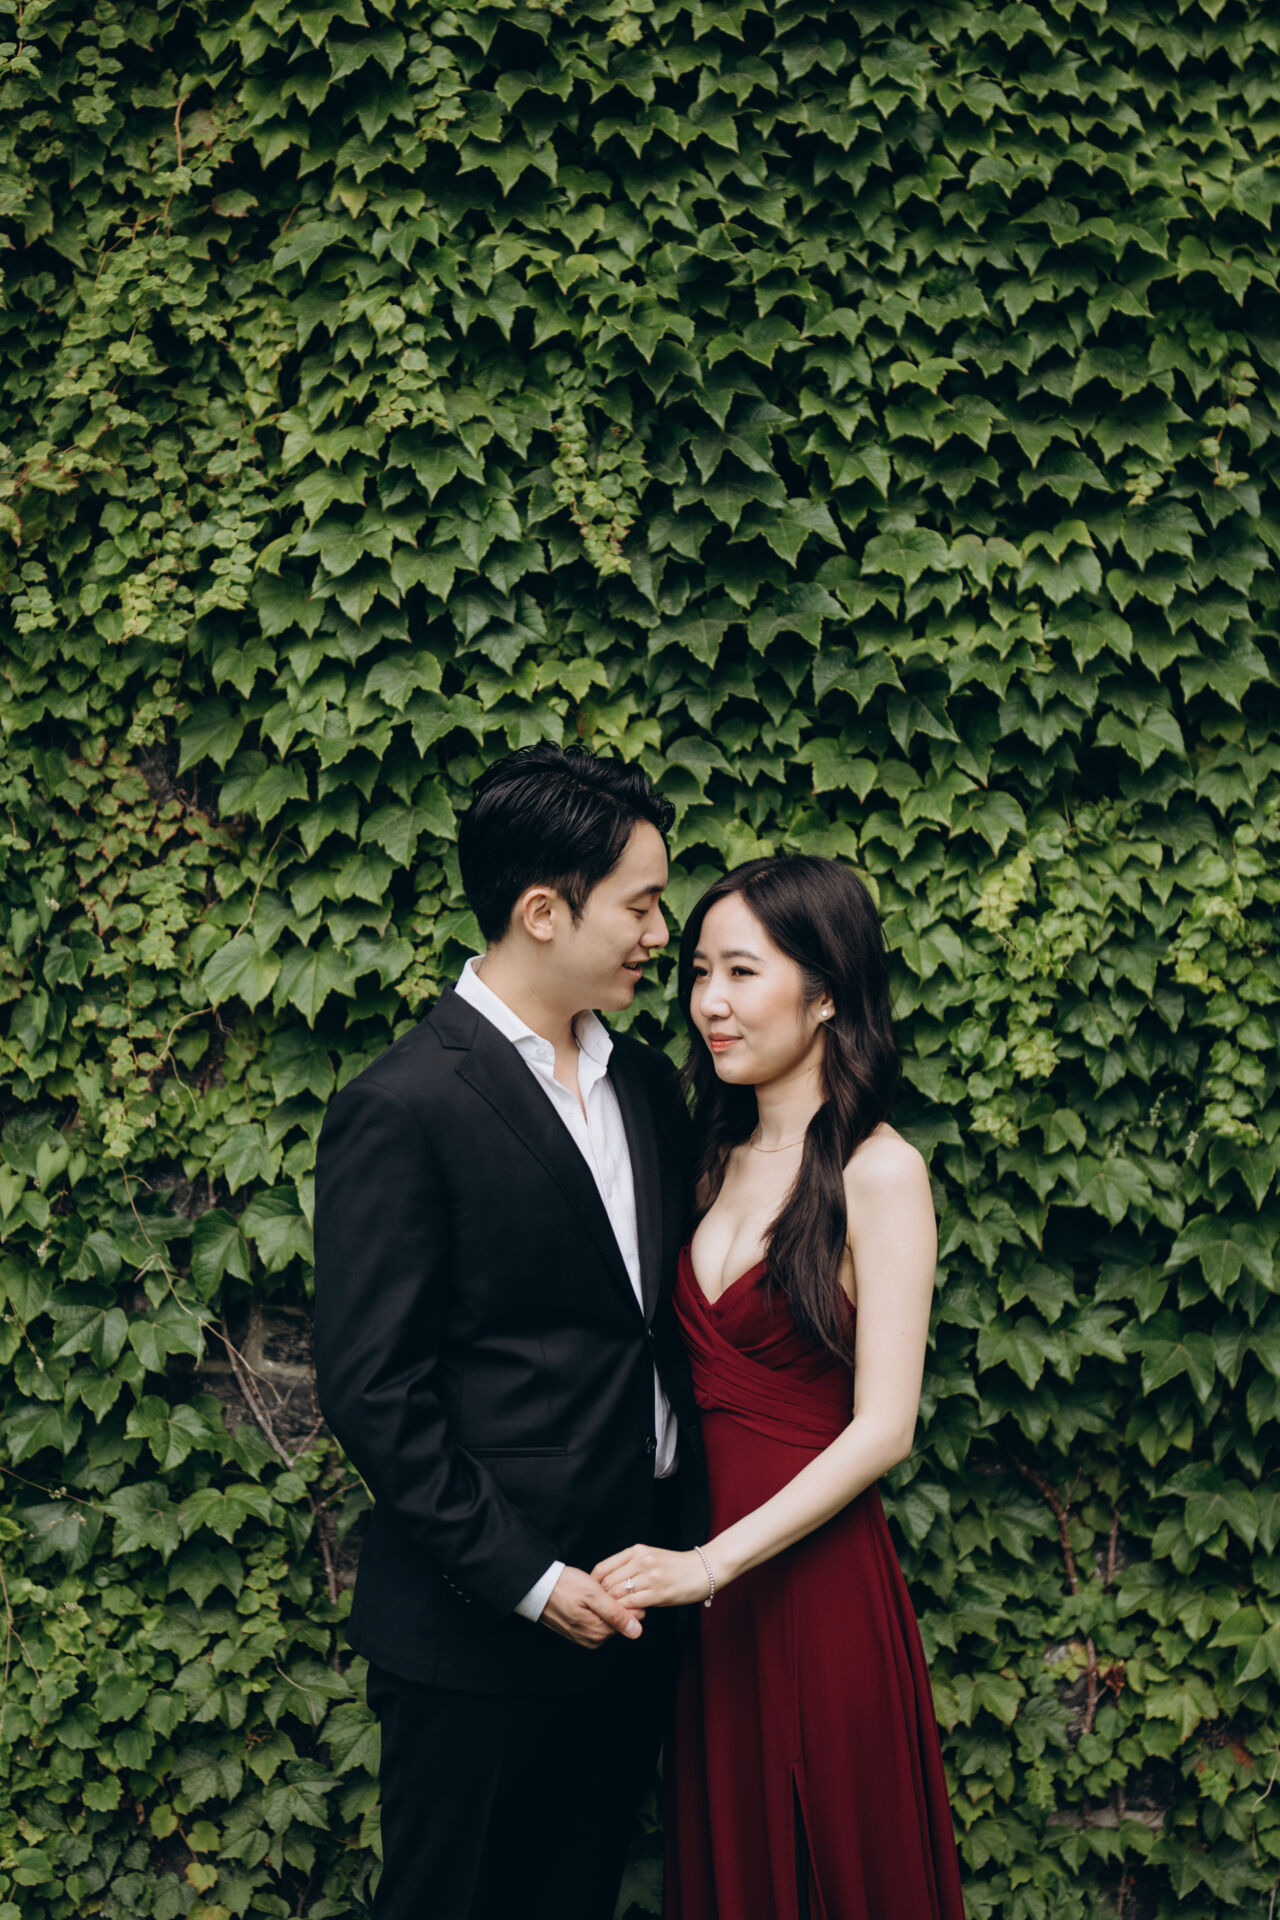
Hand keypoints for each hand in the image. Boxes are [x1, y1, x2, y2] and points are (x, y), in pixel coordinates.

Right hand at [540, 1566, 644, 1649]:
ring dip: (606, 1604)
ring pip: (608, 1619)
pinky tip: (586, 1596)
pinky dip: (597, 1608)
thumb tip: (637, 1631)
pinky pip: (596, 1620)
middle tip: (602, 1587)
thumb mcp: (593, 1595)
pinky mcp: (579, 1631)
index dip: (628, 1600)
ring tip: (592, 1590)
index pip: (631, 1619)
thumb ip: (616, 1614)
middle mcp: (593, 1640)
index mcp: (599, 1633)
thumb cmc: (565, 1587)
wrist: (538, 1587)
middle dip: (617, 1602)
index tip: (617, 1587)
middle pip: (620, 1620)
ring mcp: (585, 1637)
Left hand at [592, 1543, 714, 1609]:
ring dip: (613, 1607)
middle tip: (601, 1611)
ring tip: (613, 1616)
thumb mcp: (650, 1556)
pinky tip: (627, 1617)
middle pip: (608, 1583)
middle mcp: (641, 1560)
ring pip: (618, 1594)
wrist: (705, 1568)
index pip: (603, 1568)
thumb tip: (610, 1584)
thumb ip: (630, 1566)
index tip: (595, 1596)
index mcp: (636, 1550)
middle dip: (601, 1599)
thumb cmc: (677, 1566)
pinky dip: (626, 1612)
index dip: (595, 1585)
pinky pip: (633, 1604)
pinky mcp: (659, 1592)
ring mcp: (650, 1576)